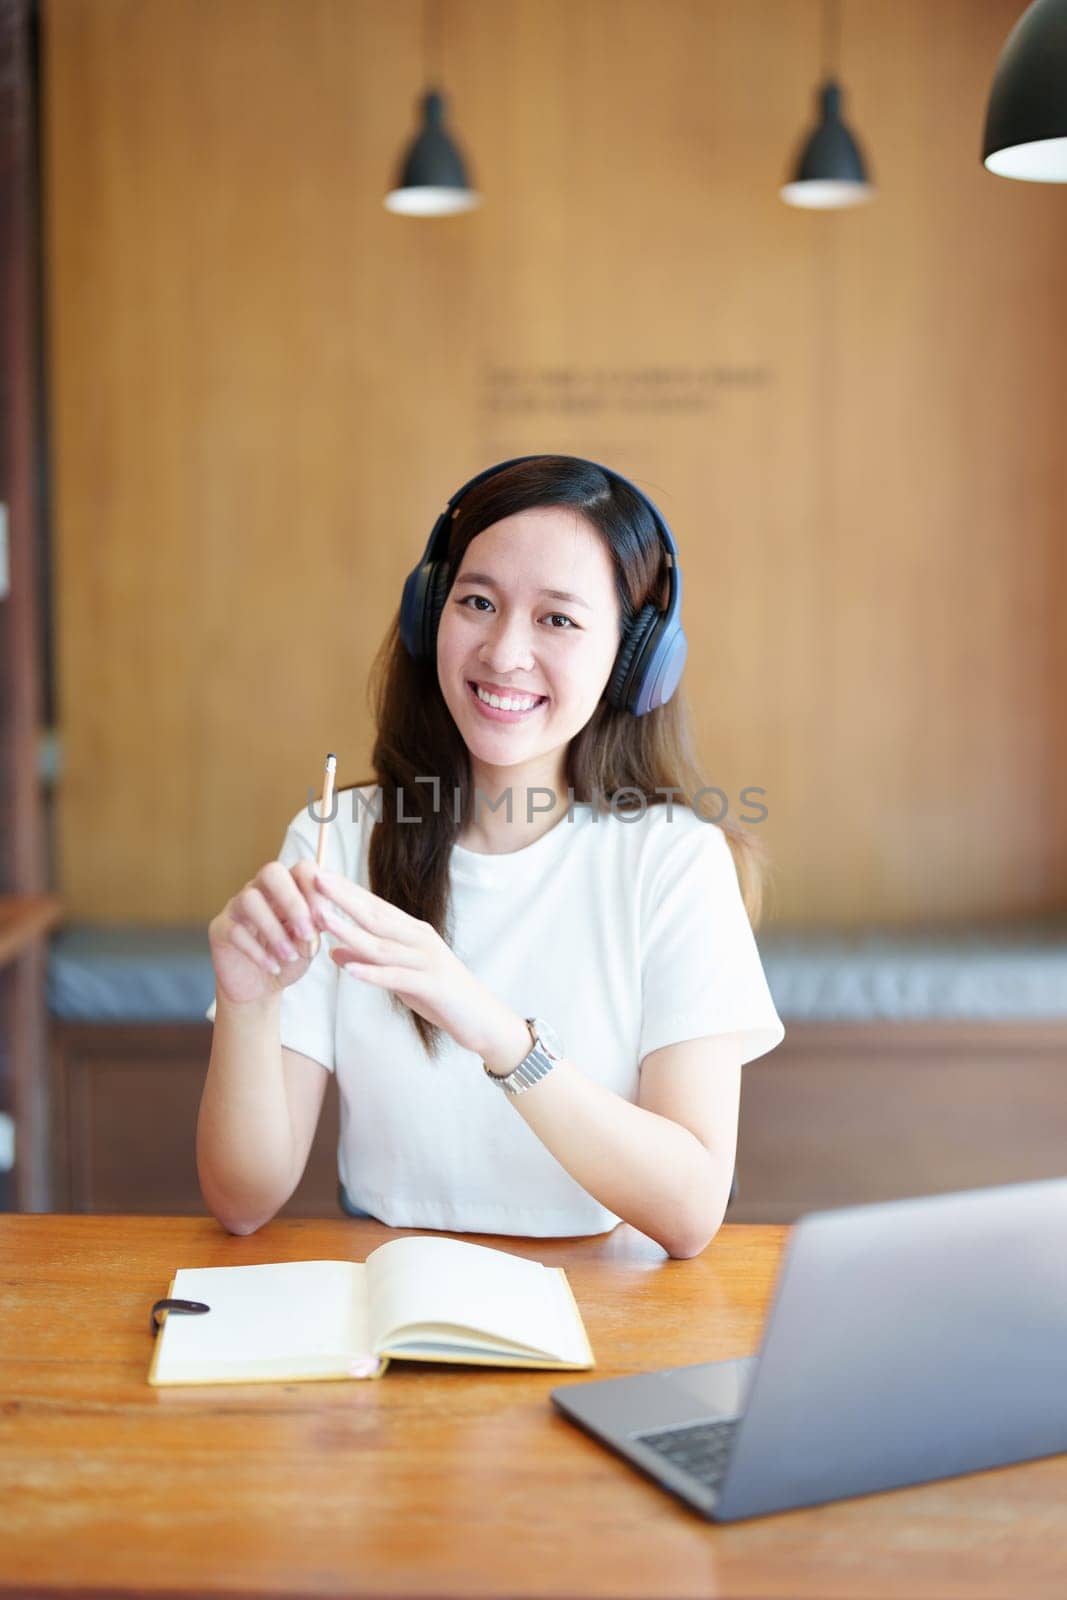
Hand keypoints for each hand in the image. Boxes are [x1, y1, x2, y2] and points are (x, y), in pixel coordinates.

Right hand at [208, 859, 325, 1007]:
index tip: (325, 917)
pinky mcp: (220, 929)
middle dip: (292, 901)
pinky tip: (273, 967)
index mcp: (288, 888)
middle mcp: (261, 890)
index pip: (302, 869)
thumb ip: (315, 928)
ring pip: (249, 899)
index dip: (315, 888)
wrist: (261, 988)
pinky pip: (235, 931)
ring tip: (289, 955)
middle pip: (271, 872)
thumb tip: (321, 917)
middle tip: (306, 933)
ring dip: (274, 930)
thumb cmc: (289, 958)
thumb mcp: (309, 945)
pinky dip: (257, 951)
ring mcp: (237, 907)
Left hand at [311, 866, 509, 1055]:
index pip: (375, 906)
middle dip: (344, 898)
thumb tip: (333, 951)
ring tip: (322, 919)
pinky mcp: (433, 985)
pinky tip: (349, 970)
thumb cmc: (440, 995)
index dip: (347, 891)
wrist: (484, 1019)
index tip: (318, 876)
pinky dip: (373, 973)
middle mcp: (421, 939)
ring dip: (350, 931)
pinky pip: (398, 978)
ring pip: (382, 944)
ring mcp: (428, 961)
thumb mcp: (400, 976)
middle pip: (376, 916)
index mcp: (413, 932)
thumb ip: (370, 960)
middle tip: (316, 879)